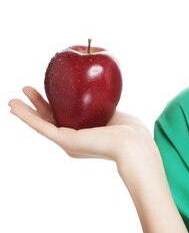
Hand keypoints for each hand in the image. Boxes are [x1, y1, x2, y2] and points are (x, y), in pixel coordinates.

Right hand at [8, 86, 159, 177]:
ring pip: (41, 124)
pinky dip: (27, 117)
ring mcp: (67, 142)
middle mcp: (72, 140)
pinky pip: (41, 127)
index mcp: (82, 135)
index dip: (50, 106)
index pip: (62, 117)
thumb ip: (98, 105)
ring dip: (25, 112)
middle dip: (35, 106)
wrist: (132, 142)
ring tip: (11, 100)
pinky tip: (16, 108)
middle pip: (49, 119)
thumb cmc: (129, 129)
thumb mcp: (110, 112)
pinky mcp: (65, 141)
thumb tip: (95, 90)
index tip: (44, 92)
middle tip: (25, 90)